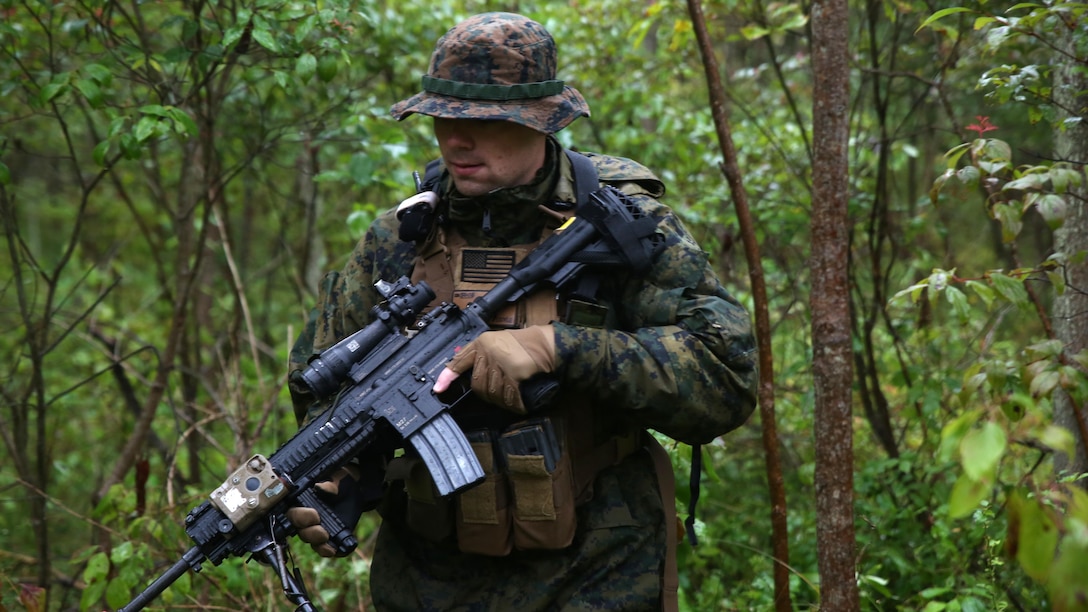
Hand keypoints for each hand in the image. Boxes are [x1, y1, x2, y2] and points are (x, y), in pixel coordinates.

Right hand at [285, 464, 361, 557]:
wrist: (354, 489)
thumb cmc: (341, 482)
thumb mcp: (338, 479)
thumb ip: (330, 483)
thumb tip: (320, 487)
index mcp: (302, 502)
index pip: (292, 513)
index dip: (301, 517)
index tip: (315, 515)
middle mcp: (305, 517)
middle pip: (298, 530)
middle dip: (309, 531)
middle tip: (322, 530)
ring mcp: (315, 529)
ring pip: (308, 540)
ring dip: (317, 542)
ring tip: (327, 538)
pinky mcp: (327, 538)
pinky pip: (322, 549)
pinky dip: (326, 551)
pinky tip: (333, 549)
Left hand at [433, 325, 555, 412]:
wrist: (547, 344)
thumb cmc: (524, 344)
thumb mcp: (497, 342)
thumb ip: (481, 354)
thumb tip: (465, 371)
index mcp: (482, 343)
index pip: (459, 361)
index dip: (447, 376)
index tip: (438, 389)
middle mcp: (488, 351)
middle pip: (478, 384)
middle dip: (488, 392)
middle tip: (501, 390)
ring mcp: (501, 362)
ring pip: (493, 393)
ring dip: (503, 399)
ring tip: (513, 394)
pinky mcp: (515, 373)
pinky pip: (509, 396)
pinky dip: (514, 403)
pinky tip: (519, 403)